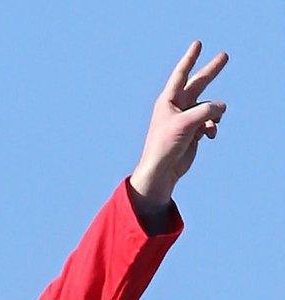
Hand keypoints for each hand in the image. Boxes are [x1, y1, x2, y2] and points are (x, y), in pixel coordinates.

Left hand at [131, 41, 227, 208]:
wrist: (163, 168)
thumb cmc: (166, 144)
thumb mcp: (186, 124)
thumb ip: (205, 111)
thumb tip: (222, 107)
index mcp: (168, 100)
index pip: (181, 74)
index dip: (190, 58)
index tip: (198, 44)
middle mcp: (177, 106)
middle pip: (199, 84)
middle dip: (212, 71)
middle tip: (224, 55)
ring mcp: (187, 118)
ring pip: (210, 108)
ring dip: (213, 117)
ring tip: (207, 128)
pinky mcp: (194, 130)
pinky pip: (211, 122)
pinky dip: (212, 128)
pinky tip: (208, 136)